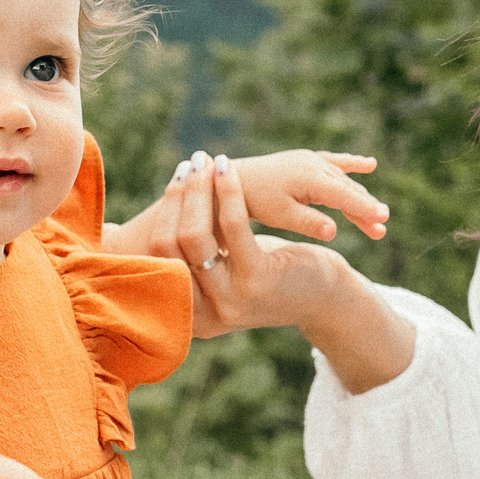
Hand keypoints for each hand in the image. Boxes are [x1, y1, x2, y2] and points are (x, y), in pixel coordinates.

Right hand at [153, 152, 361, 336]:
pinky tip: (227, 170)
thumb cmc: (269, 277)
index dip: (164, 214)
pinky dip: (227, 192)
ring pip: (195, 235)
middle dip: (177, 198)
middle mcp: (205, 315)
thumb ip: (193, 264)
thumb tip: (155, 225)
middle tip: (189, 166)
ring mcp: (231, 299)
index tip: (175, 182)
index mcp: (191, 316)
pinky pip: (232, 226)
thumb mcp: (225, 278)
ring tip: (206, 161)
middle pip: (170, 246)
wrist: (323, 298)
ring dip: (199, 190)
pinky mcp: (257, 279)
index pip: (156, 259)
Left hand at [203, 148, 386, 242]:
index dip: (365, 209)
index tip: (383, 220)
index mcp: (310, 178)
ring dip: (359, 198)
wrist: (228, 181)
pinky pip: (334, 163)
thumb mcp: (280, 215)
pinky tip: (370, 165)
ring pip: (343, 181)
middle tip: (382, 228)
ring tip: (377, 218)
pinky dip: (351, 165)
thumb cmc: (253, 200)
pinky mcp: (305, 160)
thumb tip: (334, 230)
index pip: (344, 196)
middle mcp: (314, 165)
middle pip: (347, 190)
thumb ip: (308, 222)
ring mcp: (310, 160)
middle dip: (366, 208)